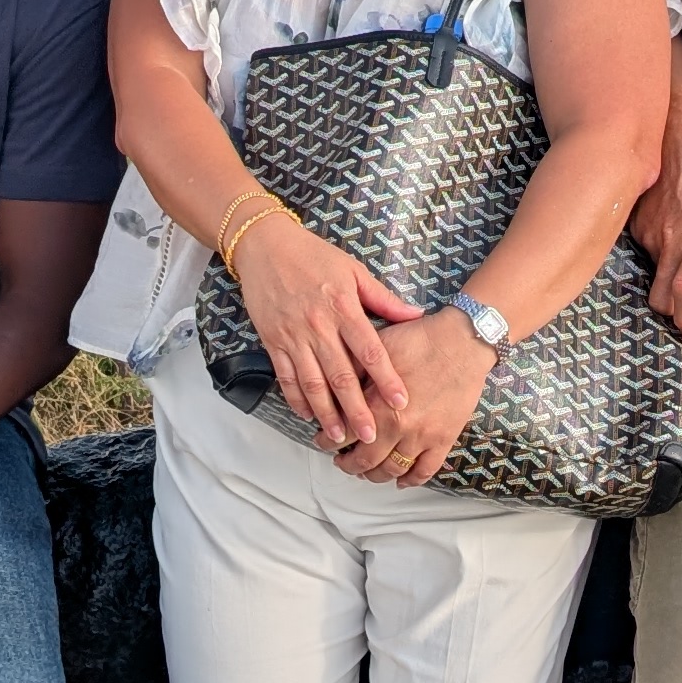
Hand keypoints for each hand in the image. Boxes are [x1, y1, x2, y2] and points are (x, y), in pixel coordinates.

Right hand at [234, 214, 422, 448]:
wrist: (265, 245)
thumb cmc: (313, 255)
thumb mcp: (354, 270)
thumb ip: (383, 299)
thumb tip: (416, 316)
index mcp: (343, 307)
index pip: (369, 350)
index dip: (385, 378)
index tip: (400, 401)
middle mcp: (318, 325)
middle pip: (340, 375)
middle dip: (356, 409)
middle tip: (370, 436)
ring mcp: (293, 336)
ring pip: (311, 382)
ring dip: (325, 412)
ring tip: (338, 436)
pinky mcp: (272, 341)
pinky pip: (285, 376)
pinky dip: (295, 398)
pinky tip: (307, 415)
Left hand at [335, 311, 495, 485]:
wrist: (461, 342)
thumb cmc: (420, 340)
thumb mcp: (377, 350)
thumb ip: (355, 372)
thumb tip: (335, 389)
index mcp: (377, 406)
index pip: (342, 435)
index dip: (327, 442)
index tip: (322, 441)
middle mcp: (397, 428)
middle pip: (365, 461)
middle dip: (348, 464)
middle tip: (341, 461)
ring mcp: (422, 437)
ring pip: (392, 471)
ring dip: (375, 475)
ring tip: (366, 471)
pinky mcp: (443, 439)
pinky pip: (425, 470)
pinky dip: (411, 480)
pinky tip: (400, 481)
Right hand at [631, 92, 681, 340]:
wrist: (677, 131)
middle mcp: (673, 240)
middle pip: (661, 297)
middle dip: (674, 311)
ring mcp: (651, 232)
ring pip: (655, 273)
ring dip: (670, 276)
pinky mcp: (637, 222)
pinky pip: (647, 250)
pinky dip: (661, 252)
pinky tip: (678, 231)